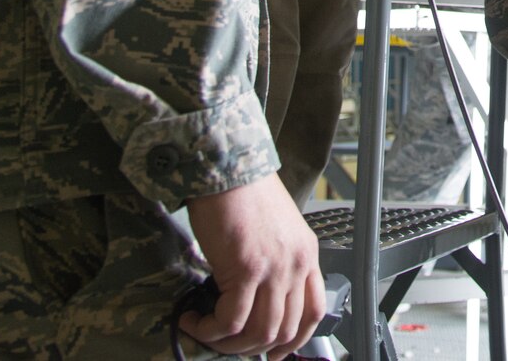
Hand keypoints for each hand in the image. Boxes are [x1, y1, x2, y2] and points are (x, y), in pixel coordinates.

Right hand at [182, 178, 324, 357]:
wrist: (226, 166)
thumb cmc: (242, 192)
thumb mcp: (275, 228)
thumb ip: (275, 261)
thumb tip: (253, 297)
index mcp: (306, 253)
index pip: (313, 311)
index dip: (293, 340)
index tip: (273, 352)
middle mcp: (296, 263)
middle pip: (284, 329)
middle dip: (252, 347)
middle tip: (226, 343)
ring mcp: (274, 267)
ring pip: (259, 332)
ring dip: (229, 343)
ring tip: (206, 332)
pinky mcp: (247, 268)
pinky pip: (231, 319)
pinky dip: (210, 329)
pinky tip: (194, 320)